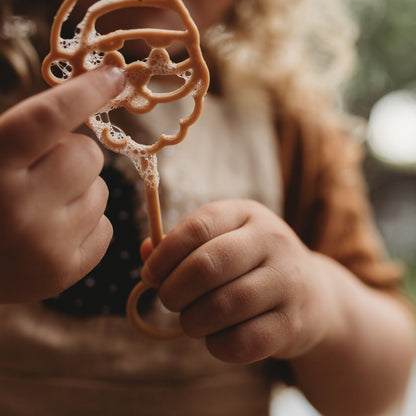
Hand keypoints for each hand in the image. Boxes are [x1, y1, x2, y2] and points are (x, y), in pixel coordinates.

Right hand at [0, 65, 124, 302]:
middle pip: (87, 155)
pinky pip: (105, 227)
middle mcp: (19, 208)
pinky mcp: (62, 273)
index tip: (116, 75)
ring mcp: (44, 246)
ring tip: (40, 203)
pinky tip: (51, 229)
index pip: (49, 117)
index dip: (87, 92)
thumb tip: (98, 87)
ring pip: (101, 191)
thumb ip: (28, 126)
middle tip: (42, 166)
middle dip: (72, 153)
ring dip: (79, 190)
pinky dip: (85, 223)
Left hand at [141, 199, 326, 363]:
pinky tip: (216, 338)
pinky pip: (243, 341)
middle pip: (208, 265)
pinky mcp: (293, 323)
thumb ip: (184, 245)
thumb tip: (146, 253)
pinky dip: (218, 346)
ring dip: (193, 321)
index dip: (166, 254)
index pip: (199, 226)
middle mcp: (272, 240)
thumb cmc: (251, 264)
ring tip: (191, 321)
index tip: (150, 275)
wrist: (314, 295)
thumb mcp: (224, 240)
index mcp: (247, 213)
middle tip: (169, 301)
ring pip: (223, 305)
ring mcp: (287, 281)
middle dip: (175, 290)